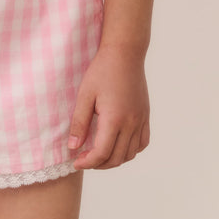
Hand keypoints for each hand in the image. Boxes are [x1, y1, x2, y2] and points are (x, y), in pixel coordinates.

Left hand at [67, 44, 149, 169]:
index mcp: (114, 119)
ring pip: (131, 154)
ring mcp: (140, 120)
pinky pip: (142, 143)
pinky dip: (131, 150)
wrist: (125, 54)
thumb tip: (74, 147)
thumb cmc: (102, 71)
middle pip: (116, 158)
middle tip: (84, 158)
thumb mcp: (85, 95)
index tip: (75, 161)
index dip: (87, 162)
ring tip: (99, 153)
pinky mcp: (145, 115)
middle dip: (99, 164)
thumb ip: (79, 123)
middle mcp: (131, 123)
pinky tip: (118, 145)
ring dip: (115, 159)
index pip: (101, 153)